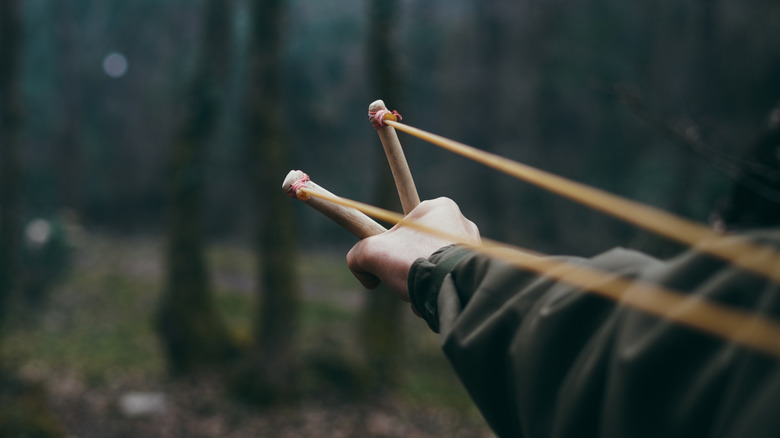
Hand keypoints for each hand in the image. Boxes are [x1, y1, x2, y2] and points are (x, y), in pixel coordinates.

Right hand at [346, 197, 480, 301]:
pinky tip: (434, 299)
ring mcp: (474, 247)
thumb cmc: (415, 261)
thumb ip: (357, 256)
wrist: (453, 288)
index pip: (404, 224)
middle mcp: (461, 223)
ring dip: (421, 283)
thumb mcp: (372, 253)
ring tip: (417, 293)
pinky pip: (450, 279)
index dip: (388, 246)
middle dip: (406, 269)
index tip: (382, 263)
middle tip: (399, 280)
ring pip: (434, 266)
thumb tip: (365, 274)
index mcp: (439, 208)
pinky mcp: (479, 270)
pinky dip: (438, 291)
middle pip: (419, 248)